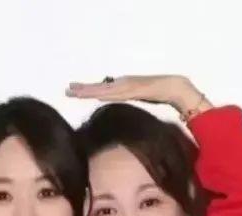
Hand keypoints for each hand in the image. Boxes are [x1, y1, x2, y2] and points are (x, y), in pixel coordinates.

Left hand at [66, 74, 209, 114]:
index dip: (87, 90)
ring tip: (74, 91)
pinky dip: (104, 93)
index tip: (74, 90)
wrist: (174, 87)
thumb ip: (129, 99)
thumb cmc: (159, 94)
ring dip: (89, 91)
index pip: (101, 89)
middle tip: (67, 89)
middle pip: (99, 88)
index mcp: (122, 86)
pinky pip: (115, 93)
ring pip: (103, 90)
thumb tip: (120, 105)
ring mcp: (127, 85)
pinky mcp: (133, 89)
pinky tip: (94, 95)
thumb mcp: (139, 98)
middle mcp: (122, 84)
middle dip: (83, 89)